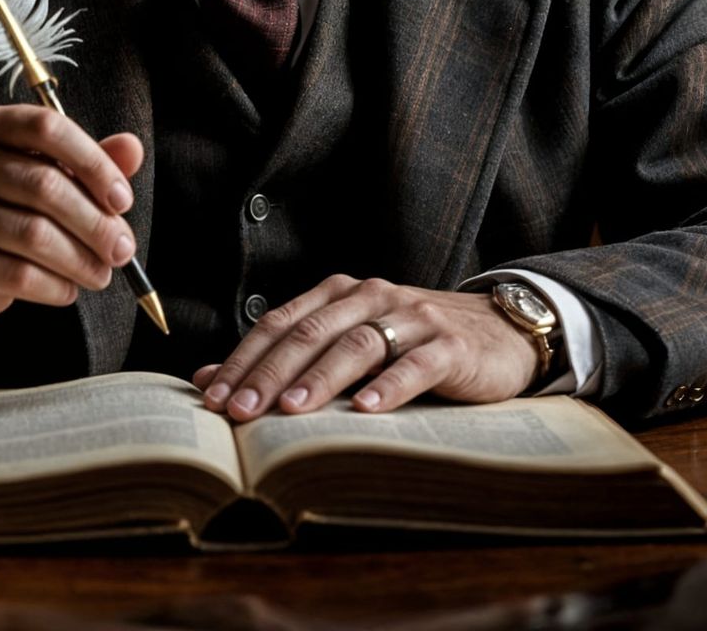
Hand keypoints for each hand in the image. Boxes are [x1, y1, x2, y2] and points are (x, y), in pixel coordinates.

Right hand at [0, 105, 142, 345]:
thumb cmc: (4, 211)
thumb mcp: (45, 177)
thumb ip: (88, 162)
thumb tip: (132, 148)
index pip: (48, 128)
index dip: (93, 163)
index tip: (123, 200)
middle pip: (44, 185)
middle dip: (95, 223)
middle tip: (122, 250)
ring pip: (33, 234)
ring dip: (79, 260)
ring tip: (100, 274)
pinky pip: (15, 273)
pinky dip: (52, 285)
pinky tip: (68, 290)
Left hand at [190, 275, 539, 418]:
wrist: (499, 330)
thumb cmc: (411, 343)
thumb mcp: (350, 343)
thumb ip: (288, 357)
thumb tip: (208, 378)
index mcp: (340, 294)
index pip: (279, 324)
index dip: (243, 360)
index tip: (212, 399)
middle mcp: (371, 296)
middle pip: (309, 333)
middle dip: (268, 374)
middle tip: (239, 413)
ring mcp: (411, 317)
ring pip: (356, 344)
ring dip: (319, 379)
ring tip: (290, 411)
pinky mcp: (450, 345)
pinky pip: (415, 364)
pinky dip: (389, 386)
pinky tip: (367, 410)